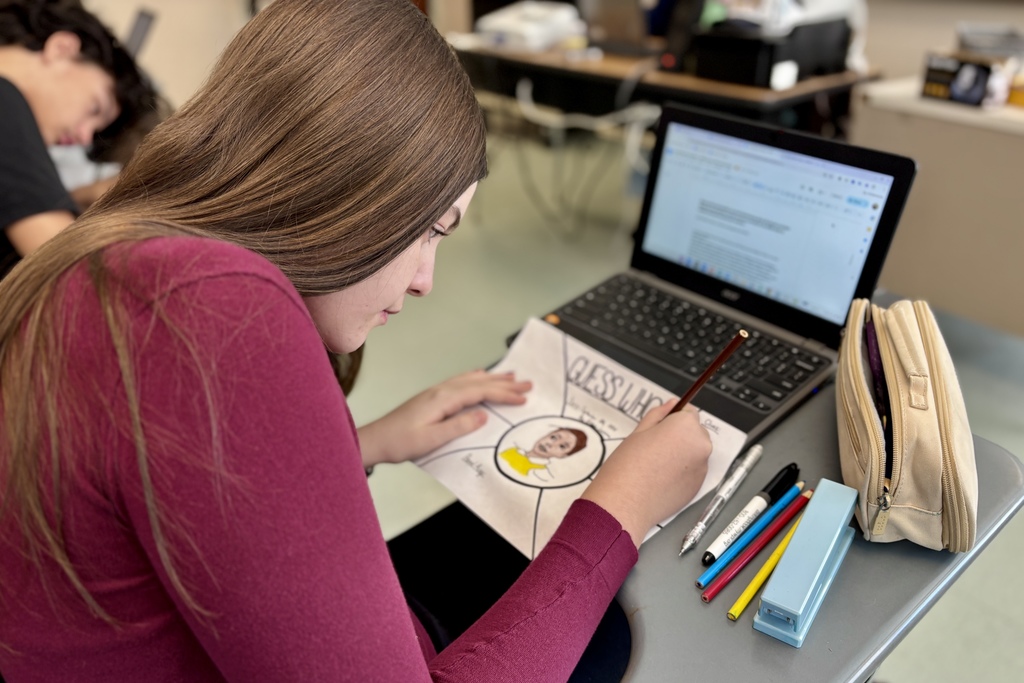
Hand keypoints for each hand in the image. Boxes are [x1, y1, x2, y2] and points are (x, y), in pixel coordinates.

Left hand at [357, 370, 531, 466]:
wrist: (376, 440)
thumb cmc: (400, 442)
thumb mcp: (432, 440)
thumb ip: (458, 426)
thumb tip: (483, 415)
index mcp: (443, 399)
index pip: (480, 392)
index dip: (503, 394)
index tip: (523, 398)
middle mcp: (441, 391)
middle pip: (478, 382)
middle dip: (504, 383)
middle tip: (527, 383)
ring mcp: (436, 392)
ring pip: (470, 380)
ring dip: (493, 378)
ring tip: (511, 375)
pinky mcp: (432, 397)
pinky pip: (461, 382)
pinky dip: (476, 378)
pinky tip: (479, 376)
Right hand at [581, 401, 711, 547]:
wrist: (624, 504)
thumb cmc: (627, 465)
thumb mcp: (639, 431)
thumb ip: (659, 415)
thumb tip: (673, 404)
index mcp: (686, 427)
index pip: (689, 412)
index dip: (672, 419)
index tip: (660, 428)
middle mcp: (701, 446)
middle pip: (694, 433)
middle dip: (679, 436)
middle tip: (653, 448)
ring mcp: (702, 468)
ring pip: (693, 453)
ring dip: (681, 454)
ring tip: (656, 465)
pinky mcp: (698, 488)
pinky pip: (692, 472)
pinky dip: (681, 472)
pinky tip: (661, 479)